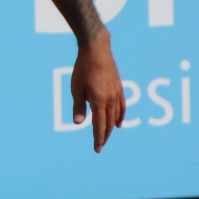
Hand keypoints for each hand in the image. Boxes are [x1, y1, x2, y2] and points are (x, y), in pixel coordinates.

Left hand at [69, 35, 123, 152]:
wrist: (96, 49)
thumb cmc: (83, 68)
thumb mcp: (76, 88)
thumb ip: (78, 107)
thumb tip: (78, 123)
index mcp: (98, 101)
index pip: (99, 125)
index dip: (98, 138)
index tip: (97, 149)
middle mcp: (110, 99)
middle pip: (108, 123)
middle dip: (104, 136)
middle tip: (100, 146)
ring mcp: (116, 93)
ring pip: (115, 116)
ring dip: (111, 127)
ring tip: (107, 136)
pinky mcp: (119, 87)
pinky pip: (122, 106)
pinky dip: (120, 116)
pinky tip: (119, 123)